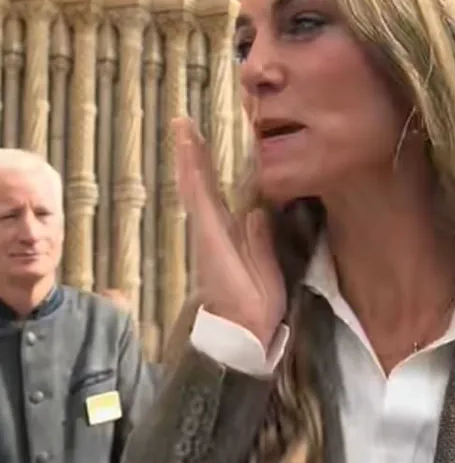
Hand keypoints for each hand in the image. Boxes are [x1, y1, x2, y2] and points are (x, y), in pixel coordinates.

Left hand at [173, 117, 285, 351]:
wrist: (237, 340)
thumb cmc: (253, 313)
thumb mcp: (263, 282)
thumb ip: (258, 247)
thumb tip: (253, 210)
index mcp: (217, 240)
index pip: (201, 193)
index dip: (194, 160)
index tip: (187, 129)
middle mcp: (208, 235)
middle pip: (193, 188)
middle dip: (189, 155)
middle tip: (182, 122)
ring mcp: (209, 240)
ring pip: (196, 196)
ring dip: (193, 166)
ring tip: (192, 139)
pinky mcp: (215, 247)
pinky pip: (205, 207)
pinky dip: (201, 185)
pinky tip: (205, 176)